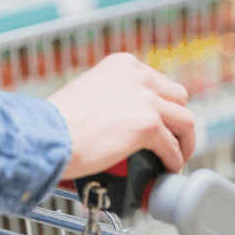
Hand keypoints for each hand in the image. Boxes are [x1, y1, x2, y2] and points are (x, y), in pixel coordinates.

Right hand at [47, 53, 195, 178]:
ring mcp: (145, 98)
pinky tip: (165, 170)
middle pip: (179, 98)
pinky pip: (172, 146)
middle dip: (178, 122)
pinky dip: (172, 161)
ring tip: (174, 159)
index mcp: (123, 65)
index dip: (164, 107)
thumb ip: (112, 96)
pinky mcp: (147, 123)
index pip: (160, 83)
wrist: (49, 134)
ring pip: (185, 121)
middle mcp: (137, 75)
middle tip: (171, 142)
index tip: (161, 124)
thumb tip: (123, 120)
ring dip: (183, 143)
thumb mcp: (89, 92)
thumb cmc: (58, 121)